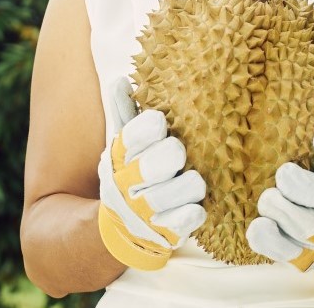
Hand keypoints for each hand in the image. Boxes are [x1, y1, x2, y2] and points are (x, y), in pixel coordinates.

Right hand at [97, 77, 206, 269]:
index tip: (162, 123)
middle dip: (173, 154)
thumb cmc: (134, 172)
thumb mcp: (125, 145)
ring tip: (192, 179)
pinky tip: (194, 204)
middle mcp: (126, 184)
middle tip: (179, 152)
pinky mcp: (165, 233)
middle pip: (158, 161)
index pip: (134, 134)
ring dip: (190, 182)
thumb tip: (119, 80)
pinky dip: (194, 210)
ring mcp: (144, 212)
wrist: (125, 228)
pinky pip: (189, 218)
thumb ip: (123, 112)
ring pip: (181, 188)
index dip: (152, 126)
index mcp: (118, 156)